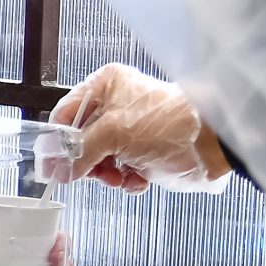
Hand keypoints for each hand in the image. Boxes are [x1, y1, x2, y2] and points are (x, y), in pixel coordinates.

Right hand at [49, 64, 231, 192]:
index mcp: (106, 86)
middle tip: (94, 172)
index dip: (58, 141)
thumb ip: (79, 152)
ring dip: (106, 173)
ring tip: (120, 176)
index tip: (53, 166)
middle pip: (81, 140)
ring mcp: (130, 130)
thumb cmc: (168, 125)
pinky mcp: (143, 152)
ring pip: (98, 159)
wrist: (212, 146)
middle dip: (87, 161)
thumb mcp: (113, 133)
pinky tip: (137, 179)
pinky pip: (118, 170)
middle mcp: (116, 104)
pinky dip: (125, 179)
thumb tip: (57, 170)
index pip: (66, 114)